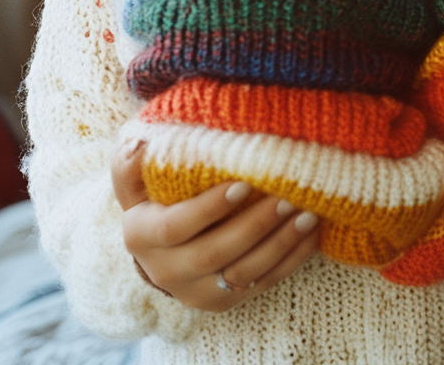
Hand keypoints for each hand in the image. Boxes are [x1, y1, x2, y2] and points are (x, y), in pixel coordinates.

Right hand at [111, 138, 319, 309]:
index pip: (175, 226)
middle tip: (286, 197)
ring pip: (243, 273)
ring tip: (307, 214)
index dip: (210, 208)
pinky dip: (290, 259)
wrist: (163, 242)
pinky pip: (262, 283)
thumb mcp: (136, 176)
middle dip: (254, 225)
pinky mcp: (226, 300)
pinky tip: (311, 233)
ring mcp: (197, 290)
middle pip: (214, 253)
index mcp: (142, 236)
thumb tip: (140, 142)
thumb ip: (132, 160)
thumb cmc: (155, 193)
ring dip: (279, 243)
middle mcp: (166, 270)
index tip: (243, 184)